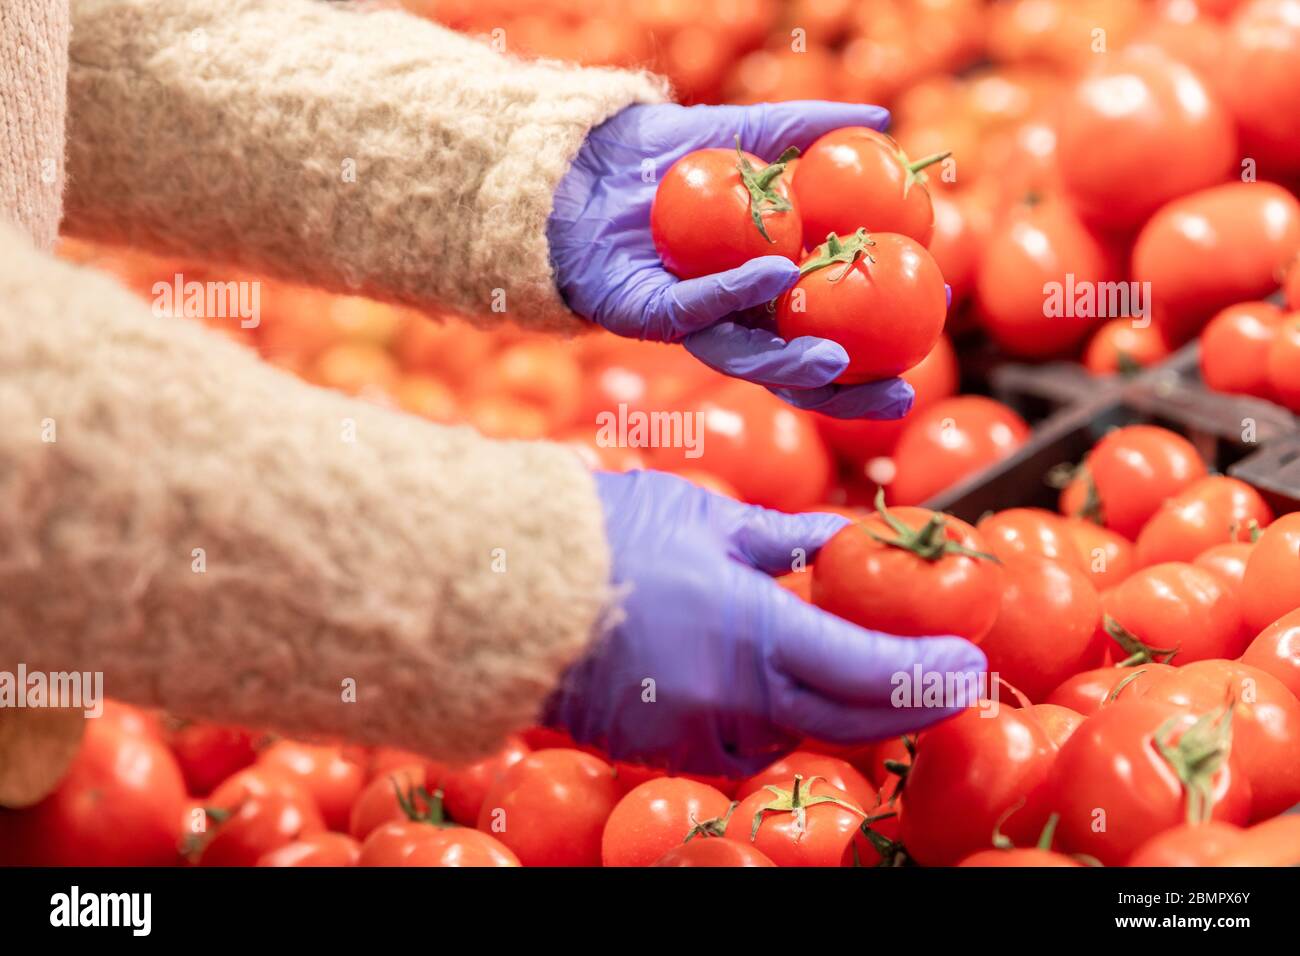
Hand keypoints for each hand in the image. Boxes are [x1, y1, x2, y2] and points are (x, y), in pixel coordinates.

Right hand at [543, 470, 987, 776]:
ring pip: (798, 736)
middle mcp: (734, 701)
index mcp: (754, 632)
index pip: (871, 671)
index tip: (970, 662)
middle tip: (950, 680)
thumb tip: (845, 540)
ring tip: (877, 677)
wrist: (505, 593)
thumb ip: (789, 541)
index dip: (930, 673)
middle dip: (910, 704)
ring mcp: (697, 736)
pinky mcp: (666, 753)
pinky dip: (779, 720)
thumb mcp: (710, 521)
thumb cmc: (606, 539)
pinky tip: (786, 686)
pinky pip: (744, 744)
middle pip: (851, 721)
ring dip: (844, 712)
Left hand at [548, 101, 917, 419]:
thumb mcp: (747, 135)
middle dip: (846, 389)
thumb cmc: (664, 156)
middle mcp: (732, 315)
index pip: (832, 320)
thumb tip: (882, 122)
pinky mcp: (643, 313)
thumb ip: (809, 131)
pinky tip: (774, 275)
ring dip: (792, 365)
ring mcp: (690, 320)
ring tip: (837, 361)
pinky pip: (693, 309)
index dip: (881, 329)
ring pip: (746, 357)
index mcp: (762, 288)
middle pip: (795, 366)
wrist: (583, 157)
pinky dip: (733, 292)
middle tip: (899, 393)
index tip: (937, 309)